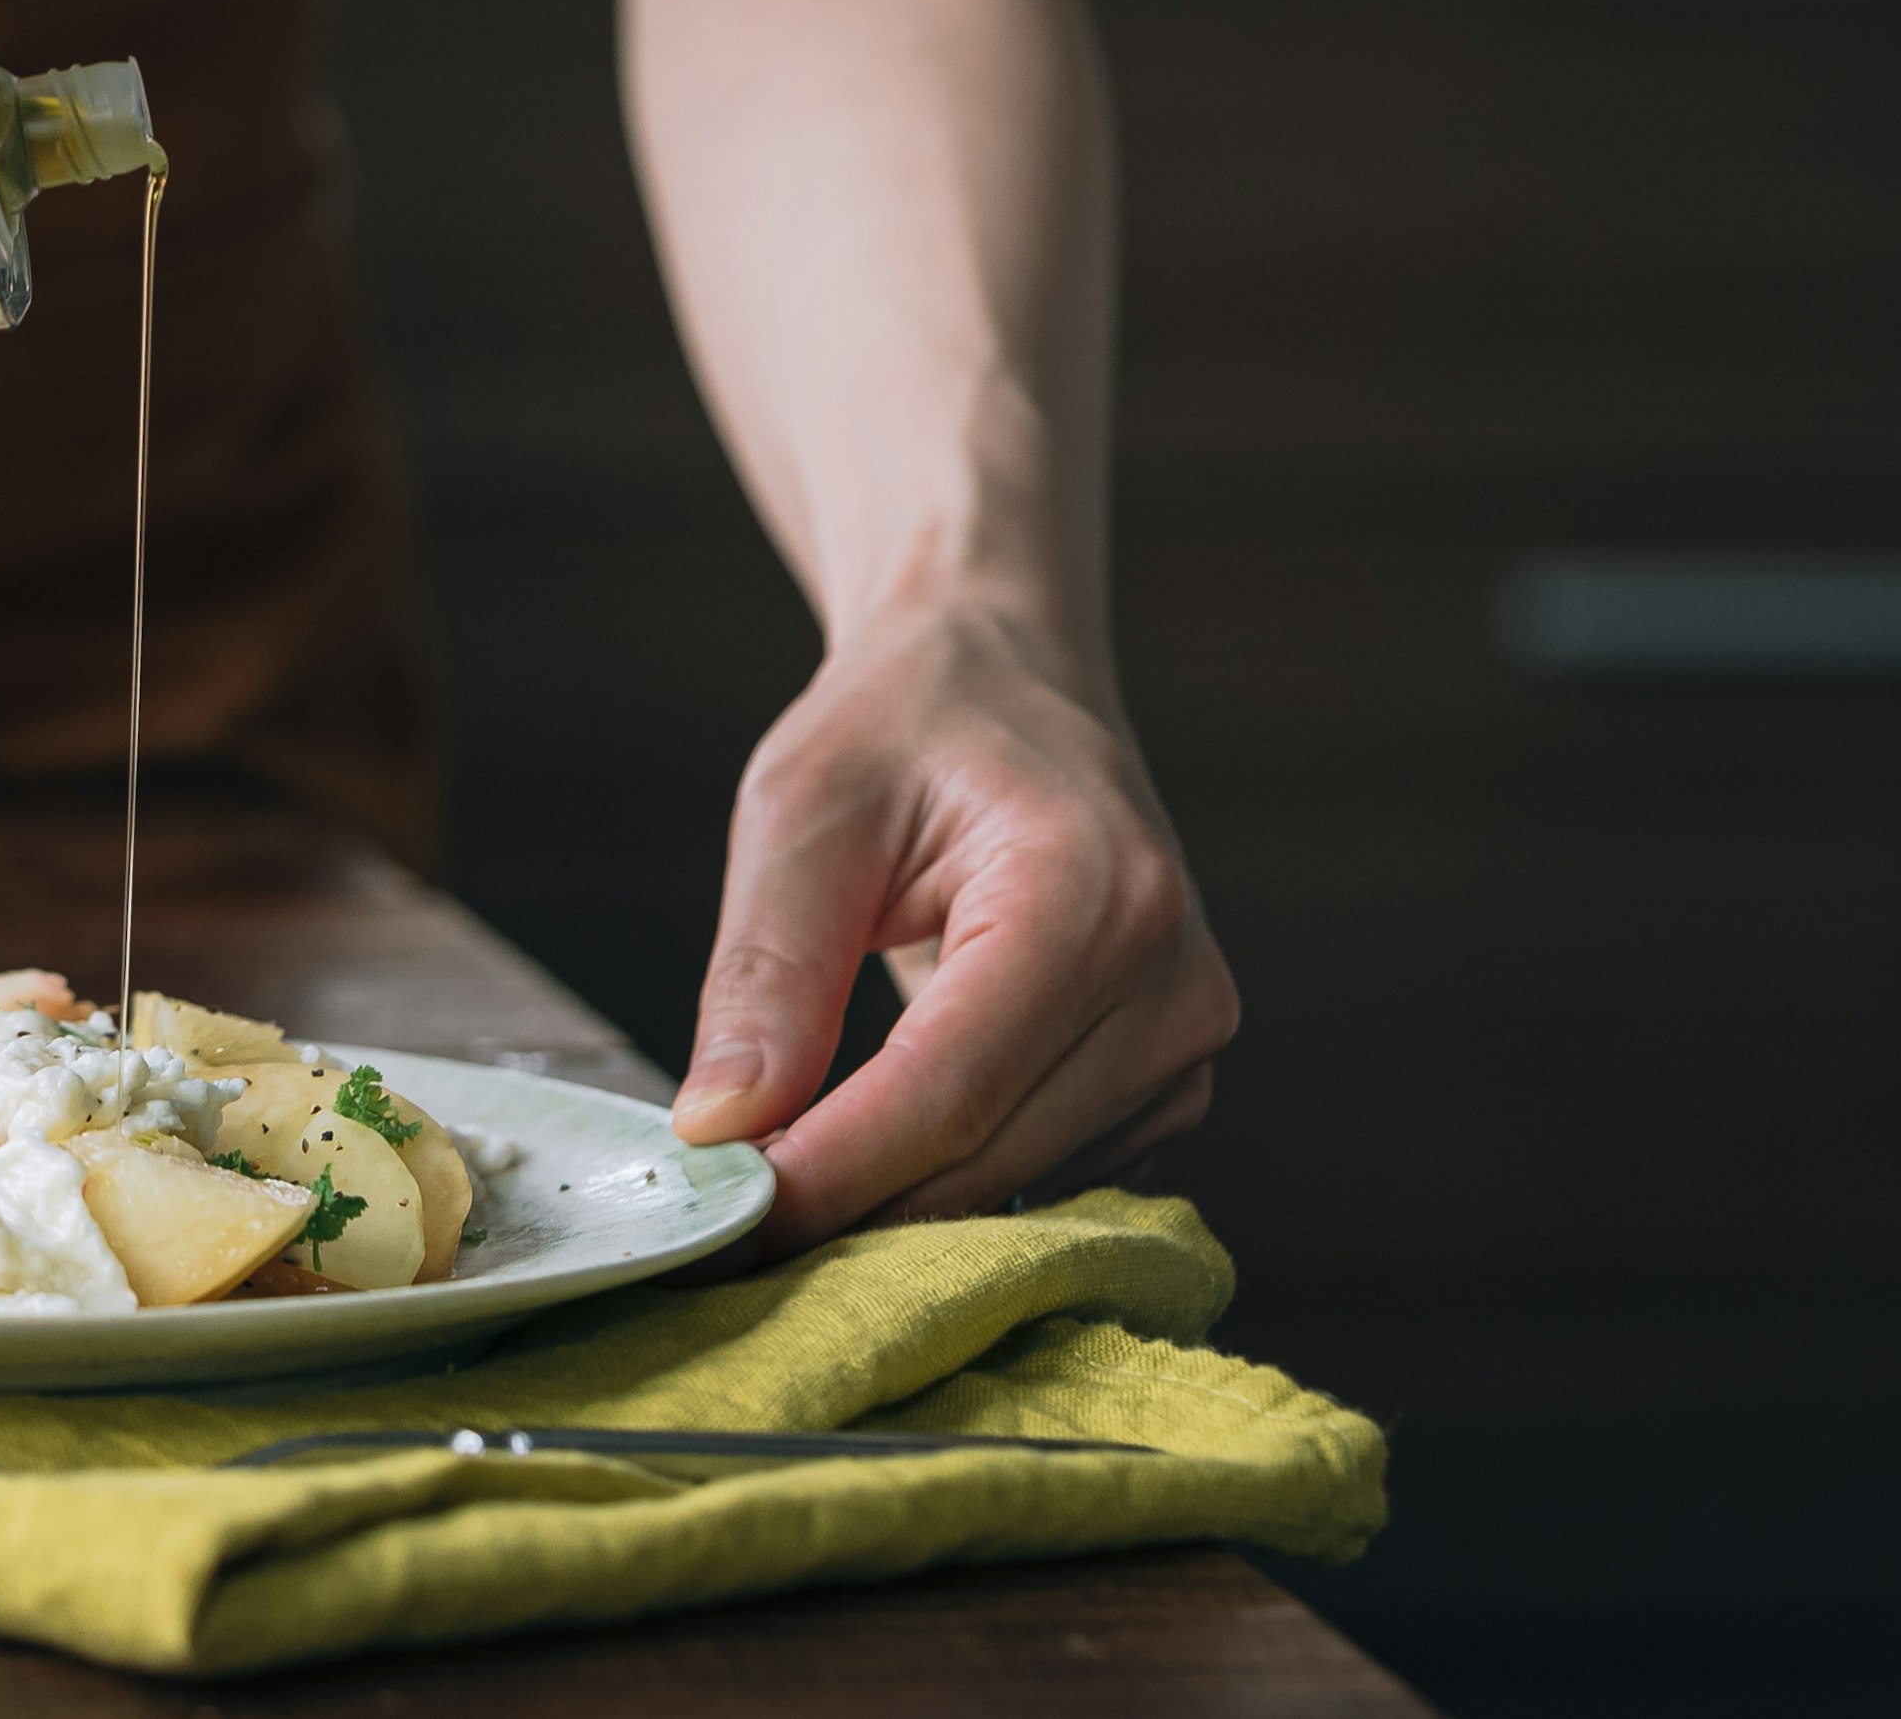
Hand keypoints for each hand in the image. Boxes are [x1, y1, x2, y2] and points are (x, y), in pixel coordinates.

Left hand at [665, 600, 1236, 1251]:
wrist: (1004, 677)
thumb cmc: (902, 724)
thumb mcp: (801, 809)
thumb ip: (765, 971)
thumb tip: (720, 1129)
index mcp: (1093, 894)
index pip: (947, 1091)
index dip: (827, 1172)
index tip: (719, 1219)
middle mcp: (1170, 980)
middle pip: (985, 1155)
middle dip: (842, 1204)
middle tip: (714, 1224)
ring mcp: (1186, 1039)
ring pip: (1014, 1184)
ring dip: (889, 1205)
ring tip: (774, 1179)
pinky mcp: (1168, 1079)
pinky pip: (1044, 1173)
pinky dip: (945, 1181)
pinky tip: (863, 1156)